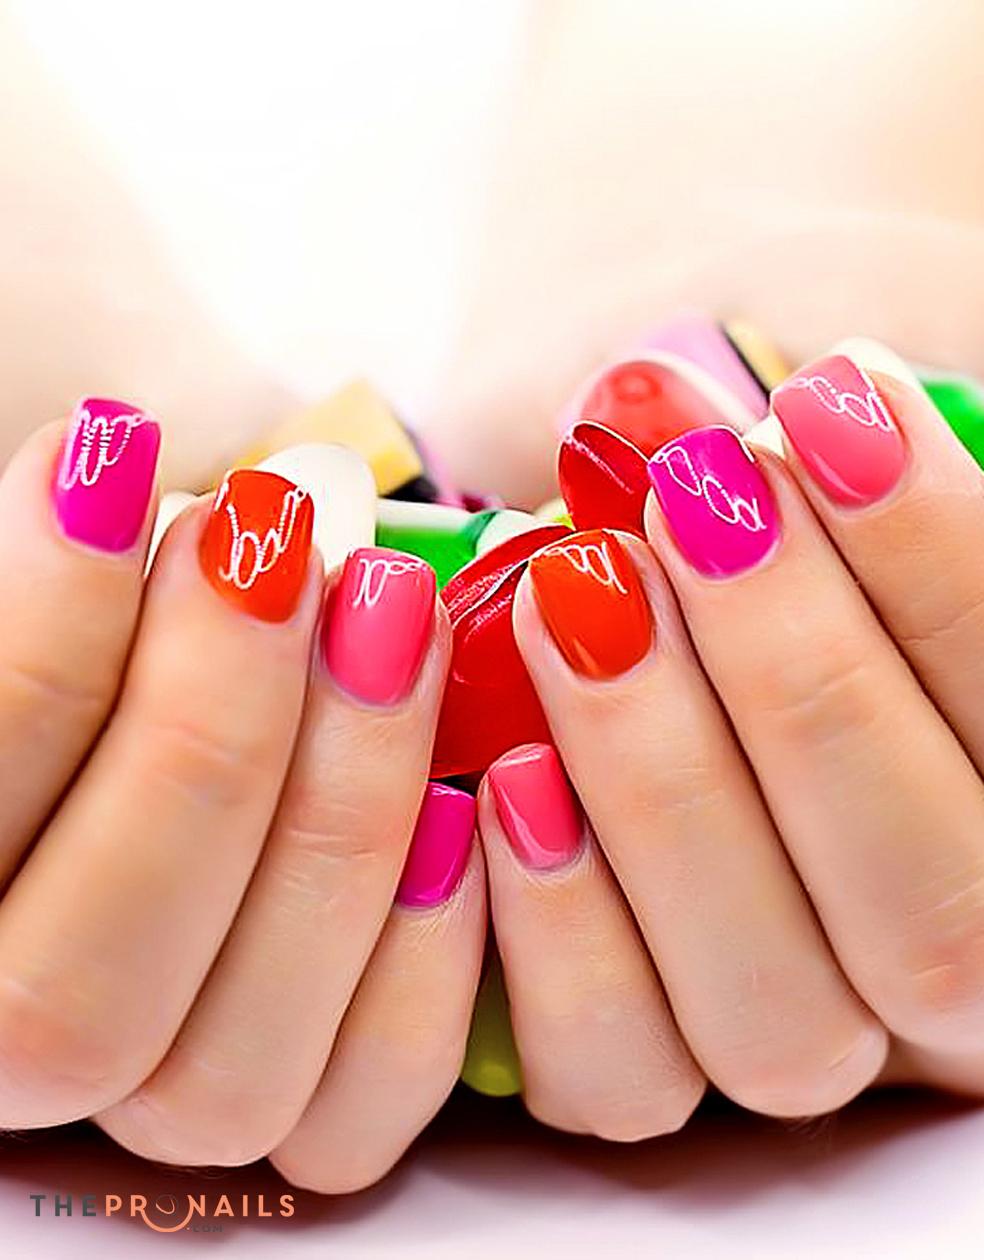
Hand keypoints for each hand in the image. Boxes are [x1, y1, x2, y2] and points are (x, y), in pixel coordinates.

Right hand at [0, 403, 483, 1192]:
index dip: (40, 647)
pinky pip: (362, 1113)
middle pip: (80, 1002)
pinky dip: (424, 962)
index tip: (115, 463)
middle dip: (204, 745)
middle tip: (280, 540)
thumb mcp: (64, 602)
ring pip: (231, 1077)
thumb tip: (116, 471)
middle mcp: (16, 1056)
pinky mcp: (301, 1102)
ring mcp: (159, 1104)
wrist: (192, 734)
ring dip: (337, 827)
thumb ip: (62, 595)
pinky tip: (464, 795)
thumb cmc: (109, 653)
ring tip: (392, 610)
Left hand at [477, 353, 983, 1138]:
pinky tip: (505, 782)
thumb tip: (732, 403)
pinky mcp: (650, 1067)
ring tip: (576, 599)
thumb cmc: (721, 539)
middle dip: (804, 686)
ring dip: (669, 797)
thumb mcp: (800, 490)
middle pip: (927, 909)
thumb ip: (824, 475)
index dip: (939, 574)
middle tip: (693, 502)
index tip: (826, 408)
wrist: (621, 642)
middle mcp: (934, 952)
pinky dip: (563, 940)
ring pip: (778, 1014)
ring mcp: (800, 1031)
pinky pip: (624, 1080)